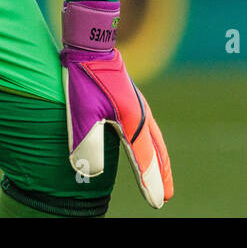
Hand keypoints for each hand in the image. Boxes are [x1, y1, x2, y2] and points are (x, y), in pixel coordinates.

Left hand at [60, 0, 173, 208]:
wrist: (90, 44)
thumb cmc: (83, 79)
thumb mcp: (80, 114)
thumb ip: (86, 145)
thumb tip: (92, 173)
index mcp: (132, 120)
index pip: (145, 159)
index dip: (151, 183)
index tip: (158, 202)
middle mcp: (141, 114)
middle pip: (157, 151)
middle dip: (161, 175)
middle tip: (166, 196)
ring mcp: (139, 105)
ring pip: (155, 139)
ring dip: (160, 159)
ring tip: (162, 176)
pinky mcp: (132, 98)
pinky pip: (149, 128)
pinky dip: (153, 143)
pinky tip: (147, 144)